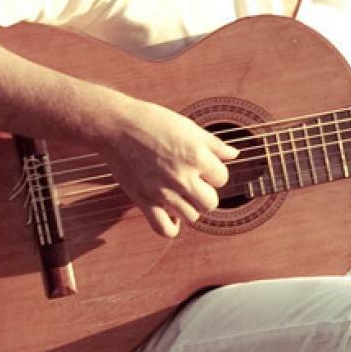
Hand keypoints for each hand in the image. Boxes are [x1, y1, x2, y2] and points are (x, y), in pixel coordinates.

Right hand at [100, 98, 228, 238]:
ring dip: (190, 207)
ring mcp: (162, 192)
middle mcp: (181, 177)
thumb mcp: (188, 127)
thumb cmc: (154, 122)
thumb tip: (234, 155)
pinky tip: (172, 215)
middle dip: (206, 193)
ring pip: (191, 217)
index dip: (213, 172)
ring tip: (180, 194)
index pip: (221, 178)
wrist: (117, 127)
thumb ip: (214, 144)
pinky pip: (165, 229)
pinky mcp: (144, 201)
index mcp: (196, 156)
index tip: (201, 165)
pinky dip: (172, 227)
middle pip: (210, 203)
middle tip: (193, 182)